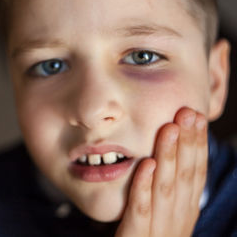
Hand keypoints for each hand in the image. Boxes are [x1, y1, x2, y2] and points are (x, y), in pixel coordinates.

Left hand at [115, 107, 207, 236]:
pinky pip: (141, 211)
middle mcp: (178, 220)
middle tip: (187, 113)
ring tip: (169, 129)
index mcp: (186, 212)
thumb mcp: (166, 215)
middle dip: (188, 144)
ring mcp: (160, 231)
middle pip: (186, 177)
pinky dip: (144, 188)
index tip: (195, 117)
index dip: (197, 145)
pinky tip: (146, 166)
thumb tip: (172, 157)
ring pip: (166, 189)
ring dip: (169, 157)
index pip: (196, 173)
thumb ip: (169, 190)